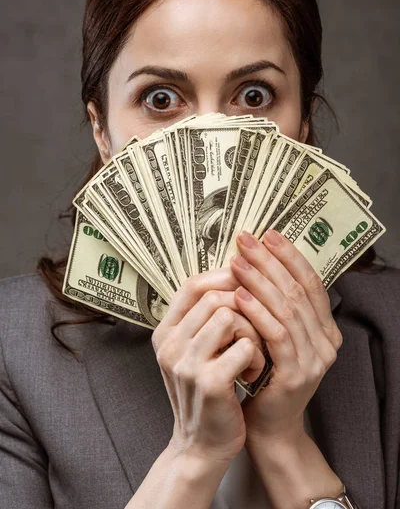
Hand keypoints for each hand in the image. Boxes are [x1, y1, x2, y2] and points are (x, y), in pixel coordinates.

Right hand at [151, 268, 265, 463]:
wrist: (201, 445)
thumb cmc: (206, 390)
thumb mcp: (193, 351)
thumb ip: (203, 318)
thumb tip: (235, 274)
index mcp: (165, 332)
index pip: (192, 285)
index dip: (223, 276)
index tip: (247, 280)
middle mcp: (169, 344)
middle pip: (215, 297)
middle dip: (244, 308)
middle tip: (254, 329)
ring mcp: (186, 363)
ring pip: (230, 317)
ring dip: (251, 332)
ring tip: (252, 352)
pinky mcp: (208, 382)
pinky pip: (244, 347)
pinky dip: (256, 357)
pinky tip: (252, 373)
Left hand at [230, 229, 342, 445]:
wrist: (268, 426)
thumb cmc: (265, 375)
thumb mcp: (277, 337)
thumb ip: (276, 306)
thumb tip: (256, 260)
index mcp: (325, 328)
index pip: (310, 282)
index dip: (289, 256)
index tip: (267, 234)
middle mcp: (327, 341)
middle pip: (298, 290)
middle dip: (270, 261)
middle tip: (246, 241)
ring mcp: (315, 359)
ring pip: (287, 309)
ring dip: (260, 281)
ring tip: (238, 262)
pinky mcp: (298, 374)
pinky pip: (276, 334)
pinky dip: (257, 312)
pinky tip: (239, 296)